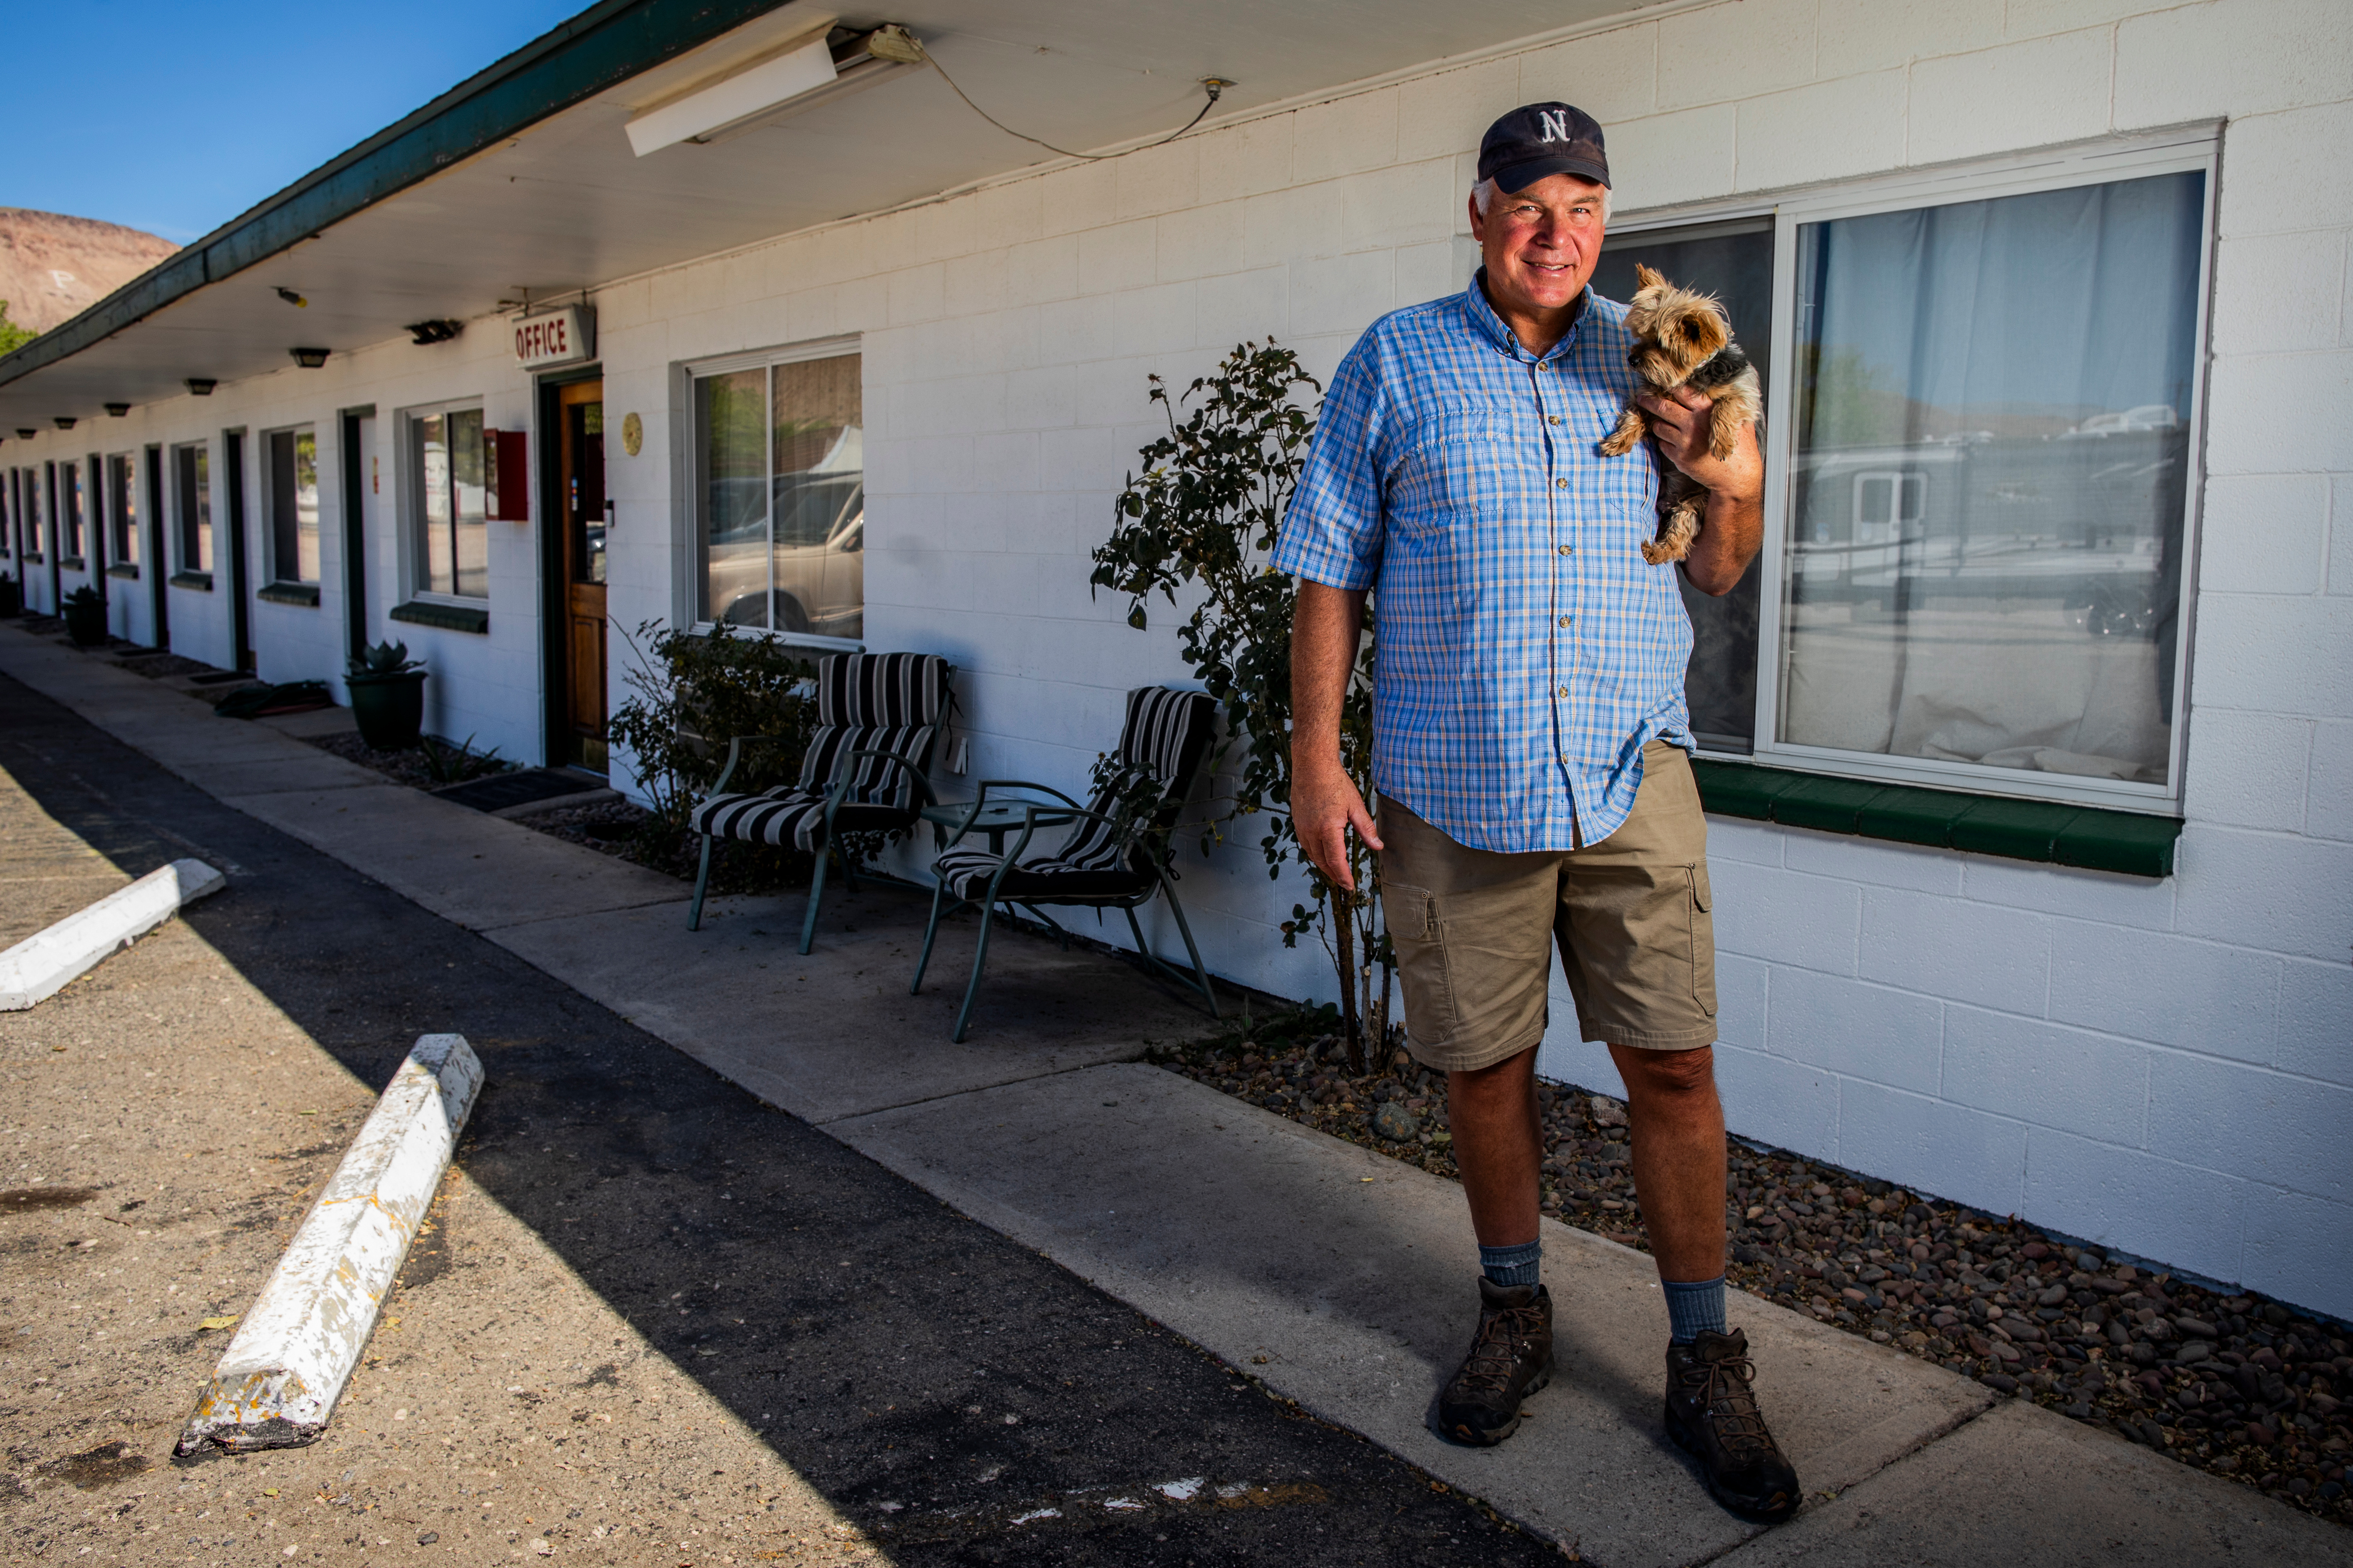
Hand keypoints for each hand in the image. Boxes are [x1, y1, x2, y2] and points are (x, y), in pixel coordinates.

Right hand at [1291, 754, 1381, 891]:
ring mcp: (1302, 827)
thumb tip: (1378, 846)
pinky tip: (1322, 854)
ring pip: (1312, 855)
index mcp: (1328, 829)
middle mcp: (1312, 831)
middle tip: (1344, 883)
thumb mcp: (1356, 805)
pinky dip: (1315, 854)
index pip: (1336, 861)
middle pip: (1323, 862)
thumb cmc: (1334, 782)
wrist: (1312, 765)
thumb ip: (1366, 829)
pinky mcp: (1297, 822)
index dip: (1343, 876)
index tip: (1350, 885)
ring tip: (1334, 872)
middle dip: (1334, 875)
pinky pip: (1306, 845)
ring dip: (1324, 866)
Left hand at [1634, 386, 1760, 503]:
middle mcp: (1693, 424)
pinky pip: (1663, 445)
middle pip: (1663, 407)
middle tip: (1641, 397)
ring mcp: (1685, 442)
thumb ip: (1728, 405)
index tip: (1661, 383)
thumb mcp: (1739, 420)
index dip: (1669, 386)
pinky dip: (1665, 442)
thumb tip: (1725, 389)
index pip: (1682, 391)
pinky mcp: (1680, 458)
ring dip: (1659, 424)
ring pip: (1660, 427)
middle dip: (1649, 401)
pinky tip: (1675, 443)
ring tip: (1663, 424)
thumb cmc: (1740, 448)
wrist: (1737, 477)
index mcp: (1707, 410)